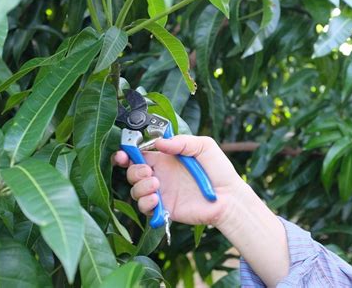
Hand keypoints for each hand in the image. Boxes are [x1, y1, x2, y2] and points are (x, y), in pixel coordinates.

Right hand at [114, 135, 289, 285]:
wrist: (229, 197)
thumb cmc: (219, 170)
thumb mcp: (204, 146)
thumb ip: (182, 142)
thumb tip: (159, 143)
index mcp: (165, 158)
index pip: (138, 154)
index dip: (126, 153)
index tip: (123, 154)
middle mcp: (160, 174)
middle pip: (132, 172)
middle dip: (133, 170)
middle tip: (149, 172)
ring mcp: (161, 192)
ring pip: (135, 190)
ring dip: (139, 187)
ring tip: (156, 185)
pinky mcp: (164, 208)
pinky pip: (145, 208)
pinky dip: (145, 203)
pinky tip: (156, 199)